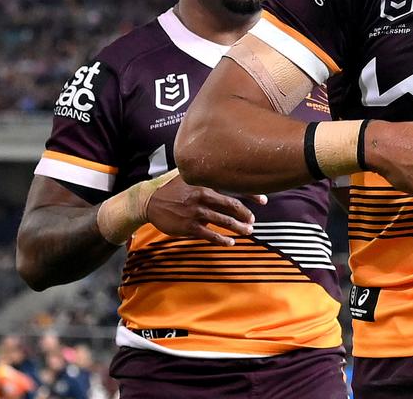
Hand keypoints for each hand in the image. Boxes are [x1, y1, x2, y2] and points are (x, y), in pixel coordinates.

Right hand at [145, 174, 264, 245]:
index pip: (233, 186)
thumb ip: (206, 175)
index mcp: (205, 181)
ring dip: (239, 228)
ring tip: (248, 232)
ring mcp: (196, 212)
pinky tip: (231, 243)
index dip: (251, 193)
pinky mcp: (189, 226)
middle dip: (246, 214)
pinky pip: (210, 235)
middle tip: (253, 220)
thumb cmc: (170, 187)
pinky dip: (223, 240)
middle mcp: (203, 195)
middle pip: (232, 205)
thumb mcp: (187, 174)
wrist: (148, 200)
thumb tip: (228, 170)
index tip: (264, 200)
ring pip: (224, 221)